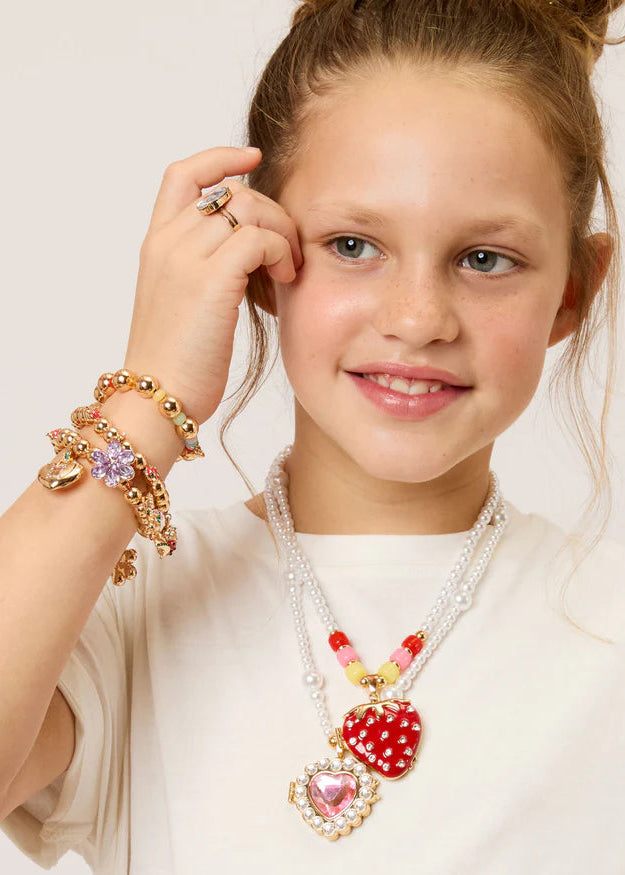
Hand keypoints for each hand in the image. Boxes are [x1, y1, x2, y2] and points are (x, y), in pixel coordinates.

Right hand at [123, 146, 302, 424]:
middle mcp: (167, 242)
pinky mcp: (210, 280)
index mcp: (156, 244)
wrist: (156, 398)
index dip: (219, 158)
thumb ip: (205, 266)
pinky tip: (285, 277)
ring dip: (282, 232)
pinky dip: (282, 251)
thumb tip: (252, 249)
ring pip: (250, 208)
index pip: (183, 175)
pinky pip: (260, 237)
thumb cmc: (176, 361)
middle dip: (272, 211)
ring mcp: (185, 258)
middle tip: (289, 248)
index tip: (252, 161)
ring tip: (288, 267)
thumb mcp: (183, 302)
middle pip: (232, 191)